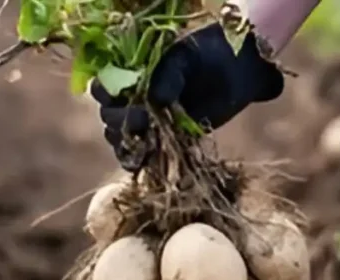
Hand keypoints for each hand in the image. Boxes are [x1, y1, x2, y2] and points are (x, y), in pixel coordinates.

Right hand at [92, 22, 283, 170]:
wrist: (236, 72)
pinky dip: (139, 161)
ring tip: (143, 143)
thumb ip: (168, 76)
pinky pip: (141, 156)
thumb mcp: (186, 58)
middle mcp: (131, 99)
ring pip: (121, 139)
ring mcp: (145, 123)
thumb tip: (156, 100)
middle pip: (110, 117)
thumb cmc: (207, 56)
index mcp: (129, 74)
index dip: (106, 96)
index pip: (103, 88)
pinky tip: (144, 162)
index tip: (125, 97)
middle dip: (121, 121)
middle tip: (142, 119)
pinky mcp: (162, 142)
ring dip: (127, 144)